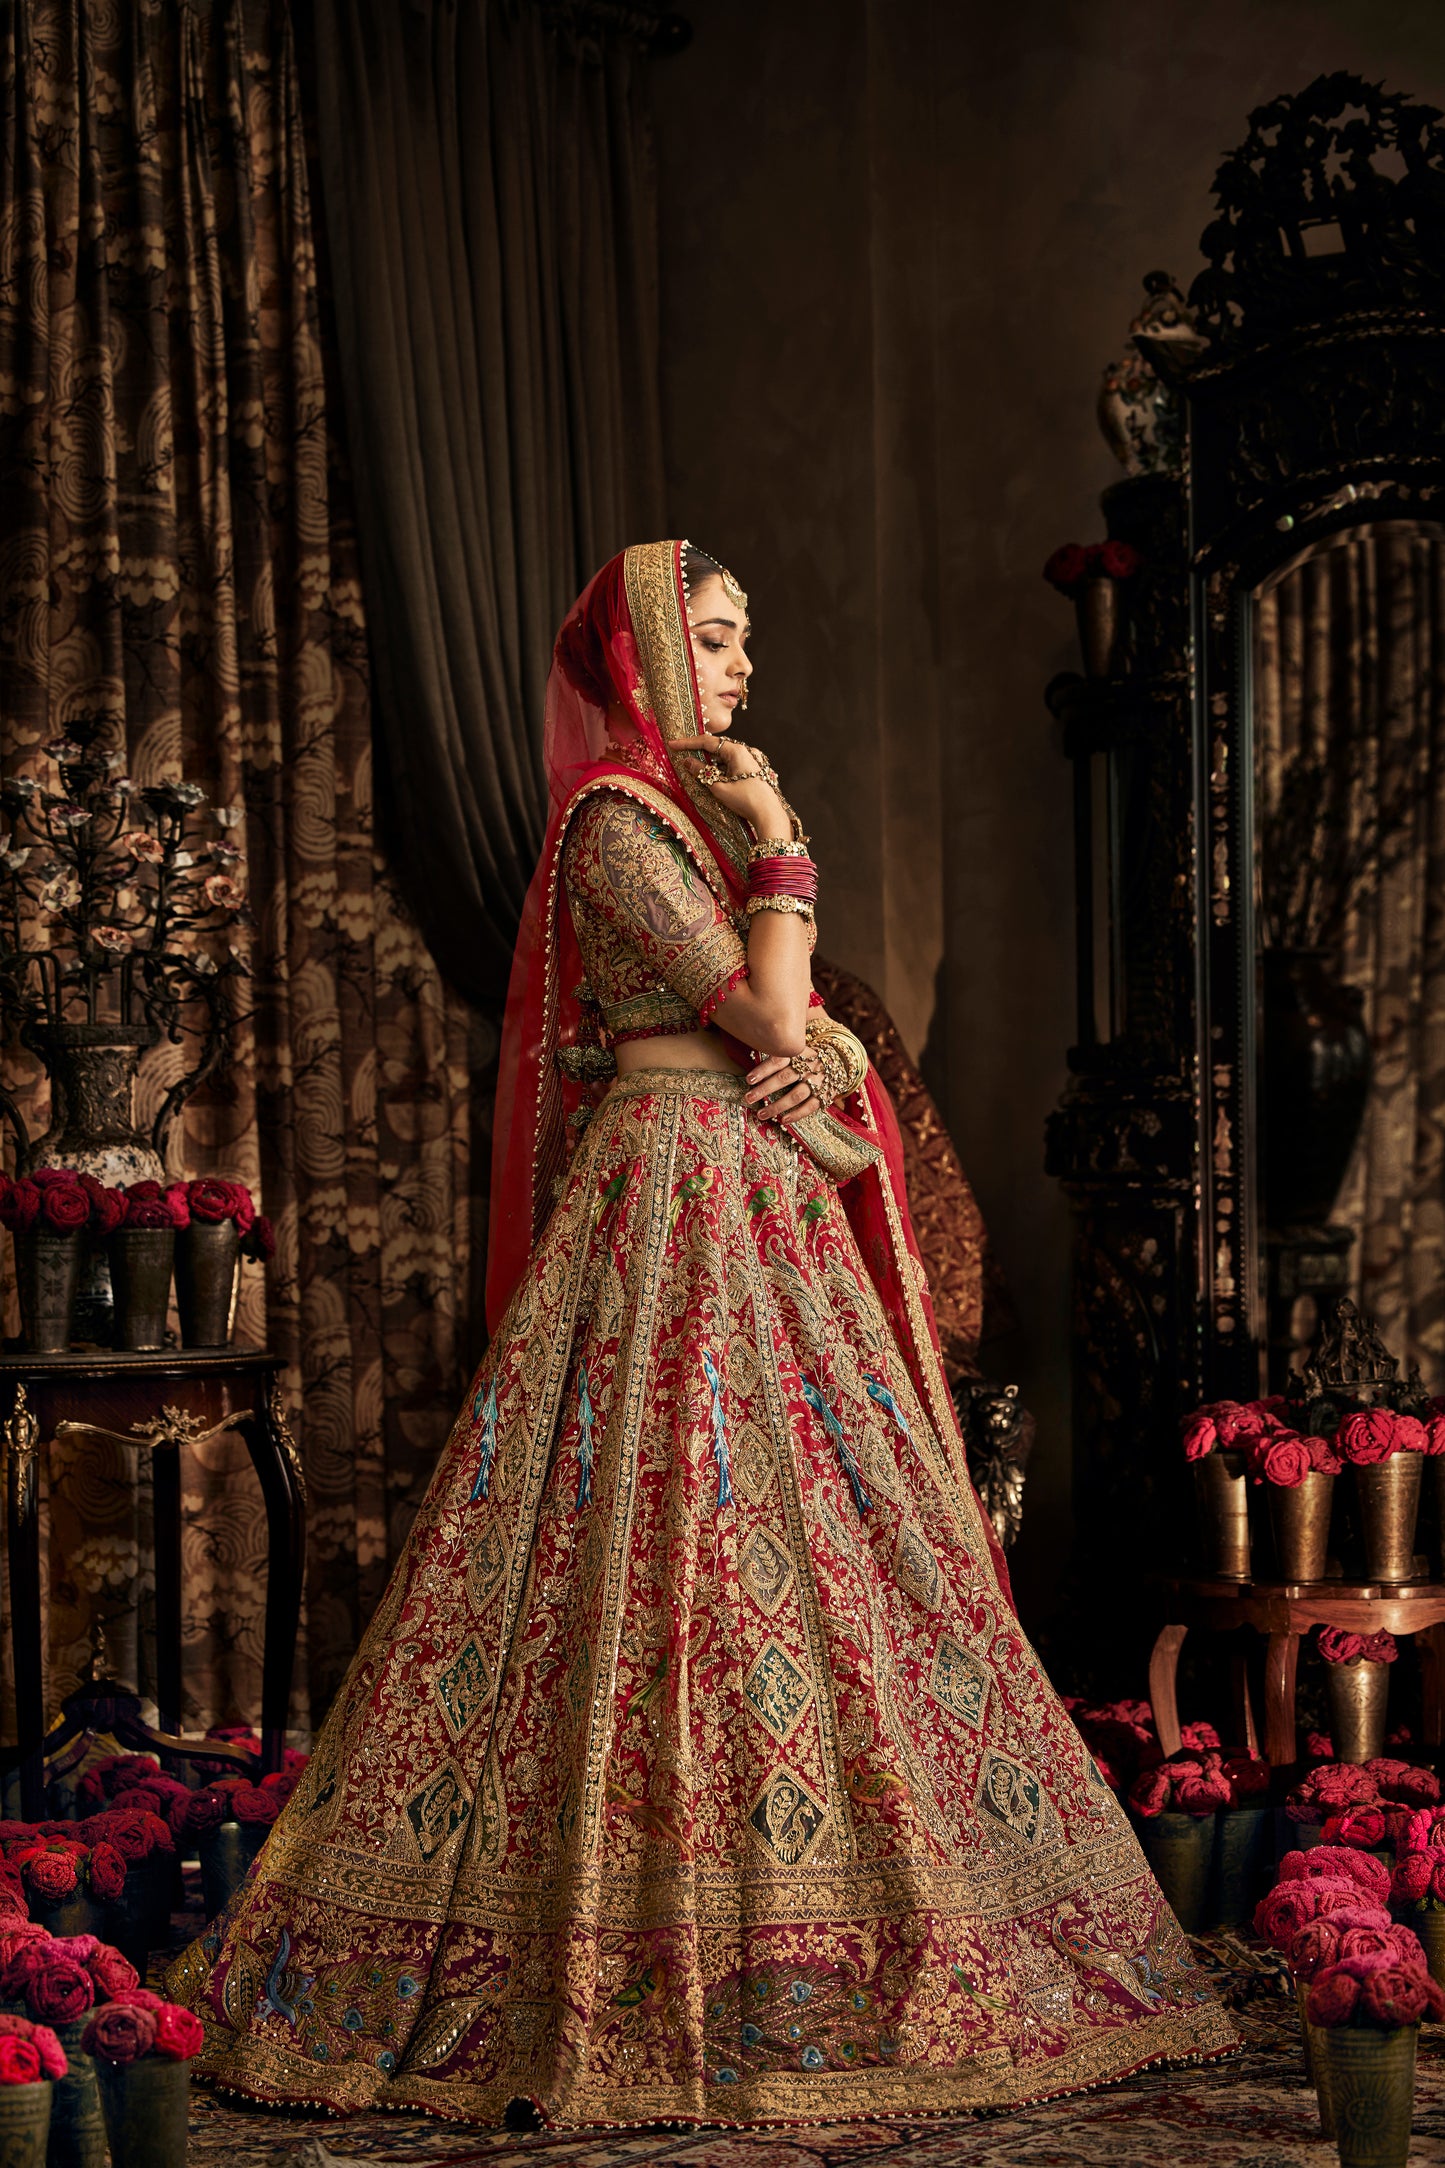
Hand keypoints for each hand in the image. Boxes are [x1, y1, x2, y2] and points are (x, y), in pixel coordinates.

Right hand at [672, 734, 789, 834]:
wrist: (769, 815)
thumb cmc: (746, 800)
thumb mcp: (719, 787)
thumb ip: (701, 773)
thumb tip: (688, 762)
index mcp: (737, 751)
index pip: (707, 742)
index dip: (688, 743)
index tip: (673, 744)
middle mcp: (745, 751)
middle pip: (716, 747)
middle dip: (698, 752)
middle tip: (682, 756)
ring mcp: (751, 760)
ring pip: (724, 757)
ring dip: (709, 762)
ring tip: (695, 771)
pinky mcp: (753, 770)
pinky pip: (732, 764)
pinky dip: (720, 769)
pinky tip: (712, 778)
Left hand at [745, 1051, 822, 1123]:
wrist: (839, 1062)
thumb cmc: (807, 1059)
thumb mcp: (796, 1052)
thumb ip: (779, 1056)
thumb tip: (753, 1064)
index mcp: (799, 1053)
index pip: (779, 1059)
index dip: (764, 1069)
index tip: (749, 1079)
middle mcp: (808, 1067)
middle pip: (785, 1078)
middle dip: (765, 1089)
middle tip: (748, 1098)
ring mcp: (818, 1081)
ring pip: (796, 1095)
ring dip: (777, 1106)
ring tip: (761, 1114)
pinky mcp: (824, 1095)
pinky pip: (810, 1107)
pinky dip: (796, 1115)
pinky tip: (782, 1120)